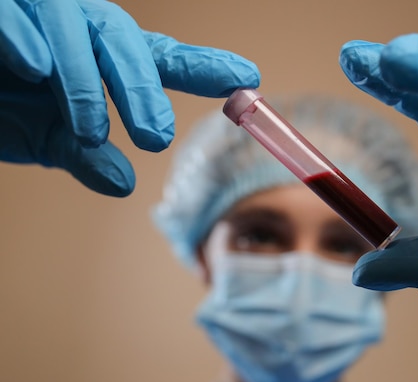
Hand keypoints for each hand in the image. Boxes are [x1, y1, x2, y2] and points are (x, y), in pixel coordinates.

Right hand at [0, 0, 258, 196]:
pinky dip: (24, 39)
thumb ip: (84, 154)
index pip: (164, 60)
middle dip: (143, 90)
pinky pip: (14, 16)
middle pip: (128, 46)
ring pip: (77, 30)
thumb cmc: (1, 102)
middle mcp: (80, 30)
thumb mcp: (45, 135)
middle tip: (156, 138)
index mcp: (103, 58)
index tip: (248, 79)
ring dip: (86, 82)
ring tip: (89, 128)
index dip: (205, 68)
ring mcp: (40, 14)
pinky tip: (34, 67)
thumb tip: (124, 184)